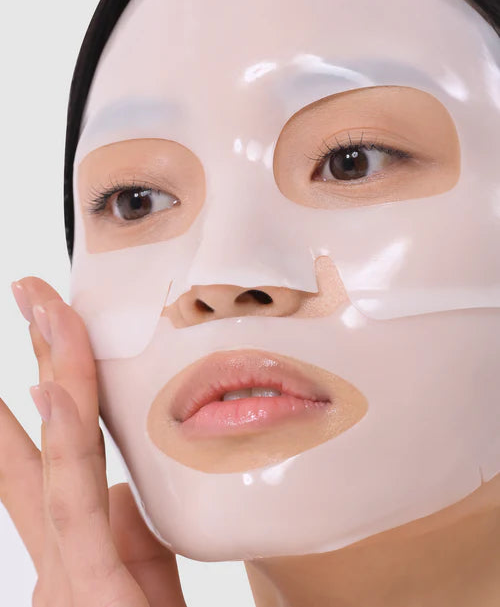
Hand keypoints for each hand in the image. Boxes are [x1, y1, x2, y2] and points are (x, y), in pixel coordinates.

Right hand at [1, 277, 186, 605]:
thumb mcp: (147, 583)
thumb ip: (130, 533)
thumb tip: (121, 484)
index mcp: (83, 545)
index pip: (53, 454)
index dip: (44, 395)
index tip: (45, 341)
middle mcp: (64, 552)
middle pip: (45, 437)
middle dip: (38, 359)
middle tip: (32, 293)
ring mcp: (67, 573)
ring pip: (54, 456)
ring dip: (50, 373)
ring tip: (43, 308)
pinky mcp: (88, 592)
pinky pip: (72, 508)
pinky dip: (61, 444)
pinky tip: (55, 392)